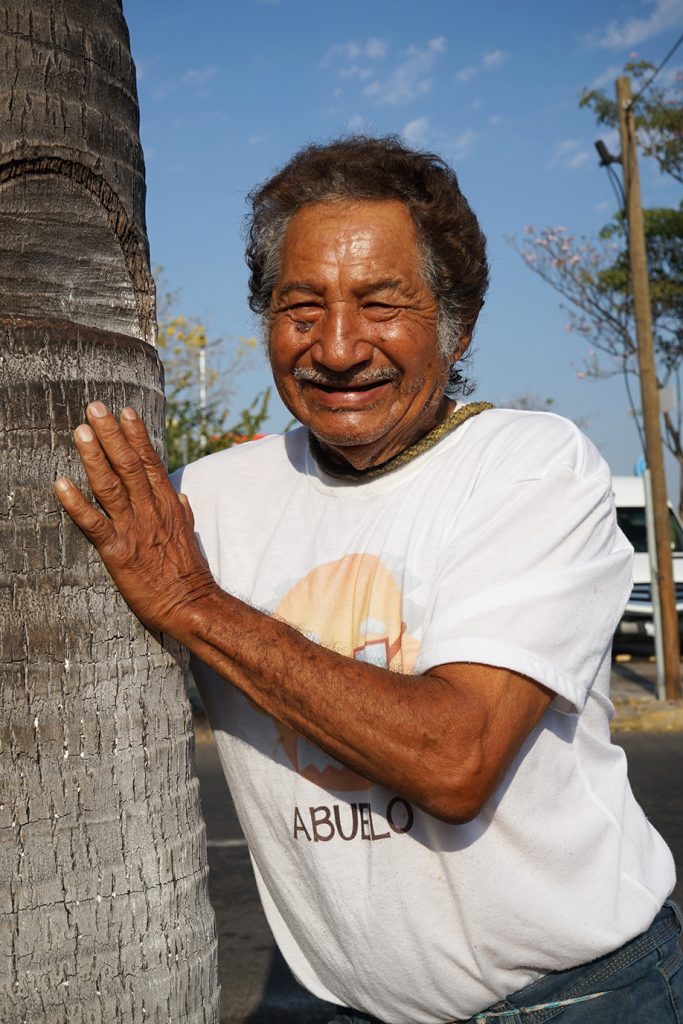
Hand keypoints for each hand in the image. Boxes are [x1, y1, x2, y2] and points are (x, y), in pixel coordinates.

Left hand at [54, 401, 216, 636]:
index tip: (126, 412)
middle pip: (128, 465)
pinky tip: (61, 484)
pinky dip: (76, 504)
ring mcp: (134, 530)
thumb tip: (178, 494)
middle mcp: (150, 511)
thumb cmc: (189, 574)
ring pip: (111, 487)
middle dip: (111, 434)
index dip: (137, 435)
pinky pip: (94, 524)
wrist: (191, 605)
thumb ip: (182, 512)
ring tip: (80, 432)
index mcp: (167, 505)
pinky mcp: (118, 552)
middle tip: (95, 408)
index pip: (151, 462)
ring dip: (94, 457)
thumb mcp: (189, 536)